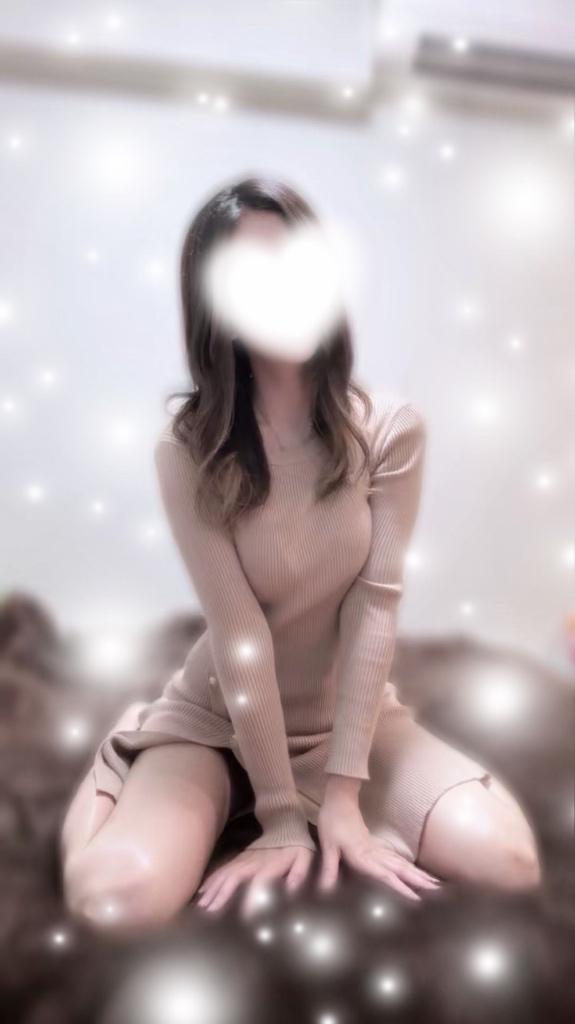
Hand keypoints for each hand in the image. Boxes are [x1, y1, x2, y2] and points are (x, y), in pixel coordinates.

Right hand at [196, 844, 313, 918]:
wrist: (284, 823)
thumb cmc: (296, 846)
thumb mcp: (304, 857)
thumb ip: (299, 872)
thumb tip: (293, 889)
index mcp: (270, 864)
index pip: (259, 882)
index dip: (253, 899)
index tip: (245, 919)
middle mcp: (252, 862)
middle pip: (233, 878)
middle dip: (221, 896)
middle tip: (209, 914)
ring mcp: (243, 859)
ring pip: (224, 873)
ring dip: (212, 889)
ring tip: (201, 906)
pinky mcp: (238, 858)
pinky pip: (222, 868)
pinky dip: (211, 879)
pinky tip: (202, 890)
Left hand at [317, 779, 440, 901]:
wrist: (339, 798)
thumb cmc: (332, 821)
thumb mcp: (328, 845)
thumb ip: (329, 869)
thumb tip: (325, 891)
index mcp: (363, 855)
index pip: (385, 875)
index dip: (401, 888)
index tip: (417, 900)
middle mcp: (374, 853)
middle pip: (401, 869)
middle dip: (419, 882)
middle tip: (439, 893)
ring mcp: (377, 848)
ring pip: (402, 864)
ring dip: (419, 874)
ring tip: (436, 885)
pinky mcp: (376, 845)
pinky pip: (396, 858)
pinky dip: (408, 867)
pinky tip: (415, 872)